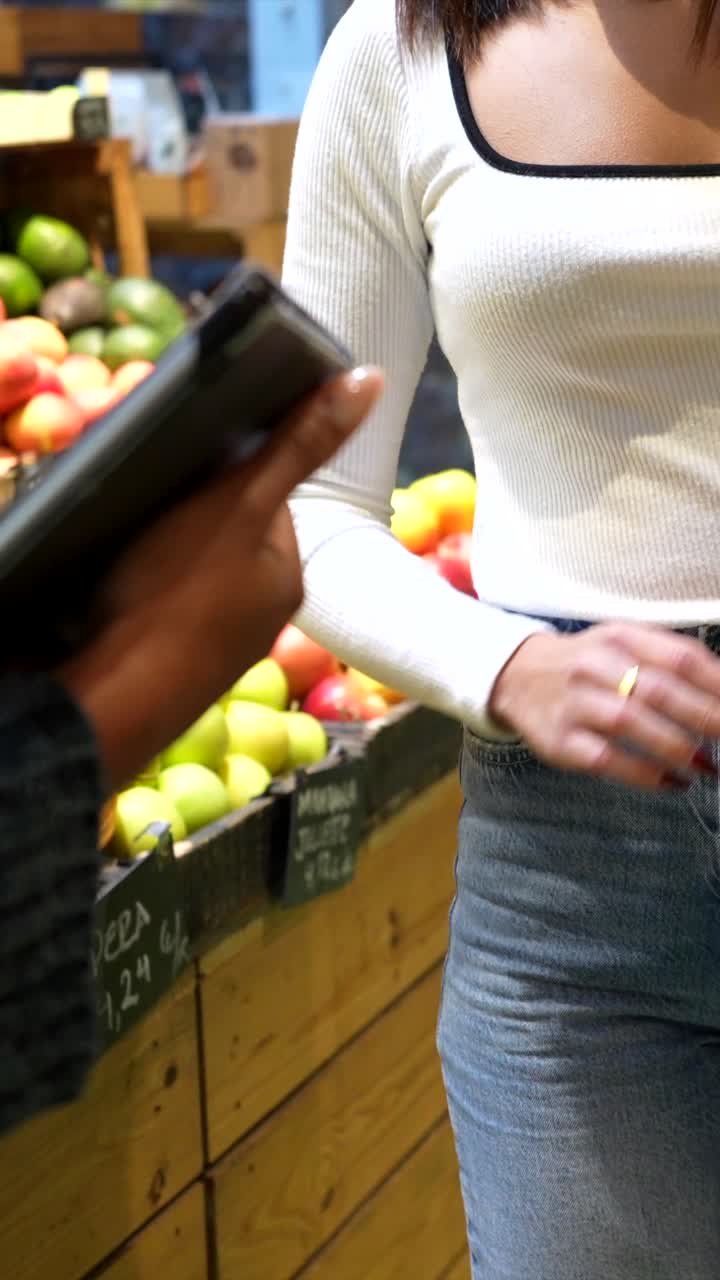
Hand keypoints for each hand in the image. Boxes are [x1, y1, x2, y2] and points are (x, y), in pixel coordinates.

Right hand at [56, 366, 381, 789]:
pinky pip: (165, 609)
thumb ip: (300, 445)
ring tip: (131, 547)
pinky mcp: (175, 666)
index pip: (264, 499)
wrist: (111, 694)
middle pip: (228, 536)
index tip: (185, 464)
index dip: (224, 472)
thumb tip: (370, 379)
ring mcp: (218, 647)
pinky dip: (147, 594)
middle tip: (148, 505)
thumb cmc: (178, 591)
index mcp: (288, 576)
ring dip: (166, 554)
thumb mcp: (241, 501)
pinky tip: (121, 589)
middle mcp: (264, 617)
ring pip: (194, 575)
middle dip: (192, 514)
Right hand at [488, 621, 719, 789]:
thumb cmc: (586, 664)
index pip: (680, 658)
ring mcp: (574, 703)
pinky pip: (607, 759)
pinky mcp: (559, 740)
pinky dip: (646, 775)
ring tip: (706, 766)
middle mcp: (594, 666)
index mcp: (620, 638)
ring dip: (677, 748)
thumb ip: (670, 660)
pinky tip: (672, 782)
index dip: (717, 685)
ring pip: (631, 723)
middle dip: (705, 719)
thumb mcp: (624, 645)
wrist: (516, 676)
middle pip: (659, 691)